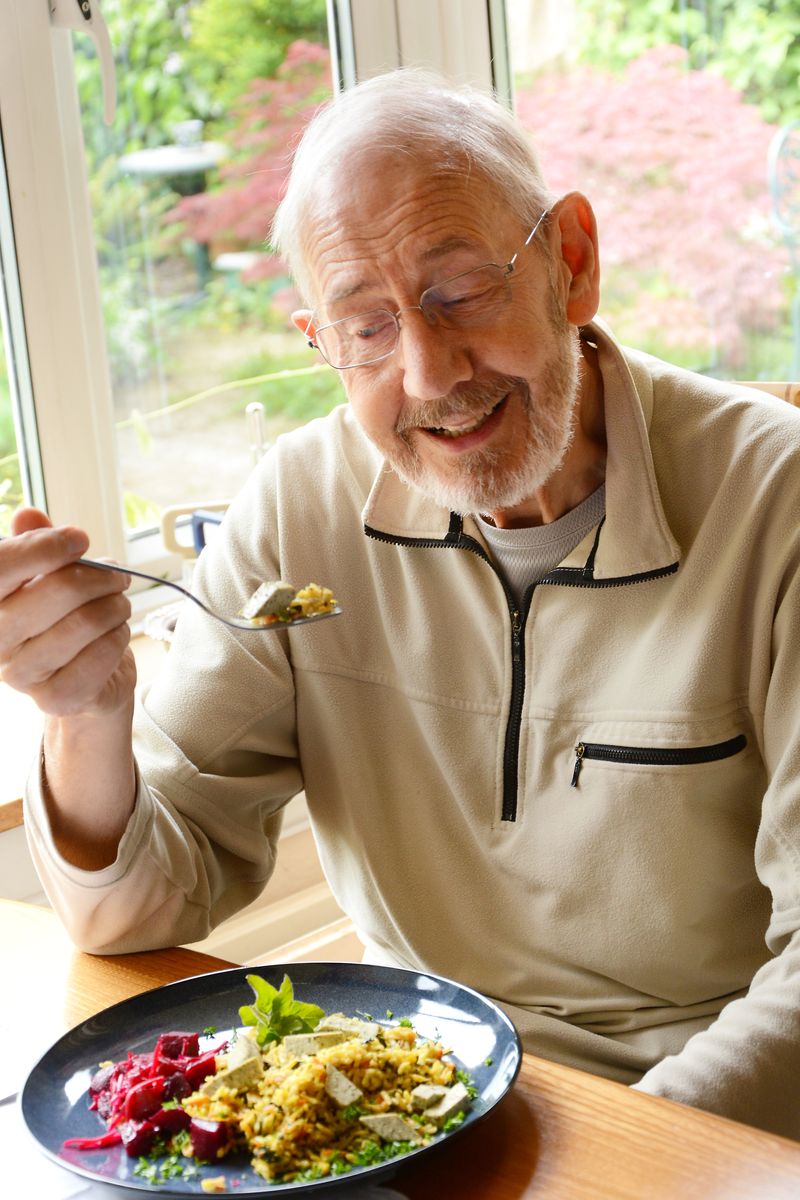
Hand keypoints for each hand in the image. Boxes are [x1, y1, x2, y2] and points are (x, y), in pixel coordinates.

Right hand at [0, 508, 136, 716]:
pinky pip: (101, 656)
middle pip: (57, 590)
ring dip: (116, 606)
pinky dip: (119, 637)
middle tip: (117, 576)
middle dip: (99, 576)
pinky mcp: (55, 698)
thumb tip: (28, 514)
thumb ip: (34, 544)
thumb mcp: (45, 575)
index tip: (79, 539)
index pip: (0, 566)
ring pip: (85, 622)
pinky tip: (116, 634)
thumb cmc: (60, 618)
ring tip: (120, 604)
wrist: (81, 678)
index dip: (44, 546)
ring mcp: (21, 675)